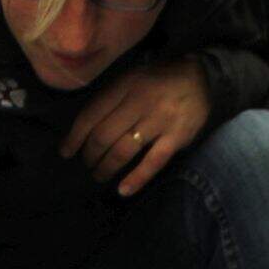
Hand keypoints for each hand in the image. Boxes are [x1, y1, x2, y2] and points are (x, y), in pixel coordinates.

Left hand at [61, 60, 212, 196]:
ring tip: (99, 175)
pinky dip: (136, 179)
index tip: (66, 152)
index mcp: (124, 86)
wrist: (202, 77)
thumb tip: (84, 128)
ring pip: (123, 151)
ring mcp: (159, 121)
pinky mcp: (176, 137)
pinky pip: (153, 163)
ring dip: (106, 168)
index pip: (91, 115)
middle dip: (90, 155)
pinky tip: (123, 190)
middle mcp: (140, 102)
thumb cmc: (159, 80)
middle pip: (103, 136)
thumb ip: (111, 98)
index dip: (74, 137)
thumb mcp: (132, 78)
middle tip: (87, 164)